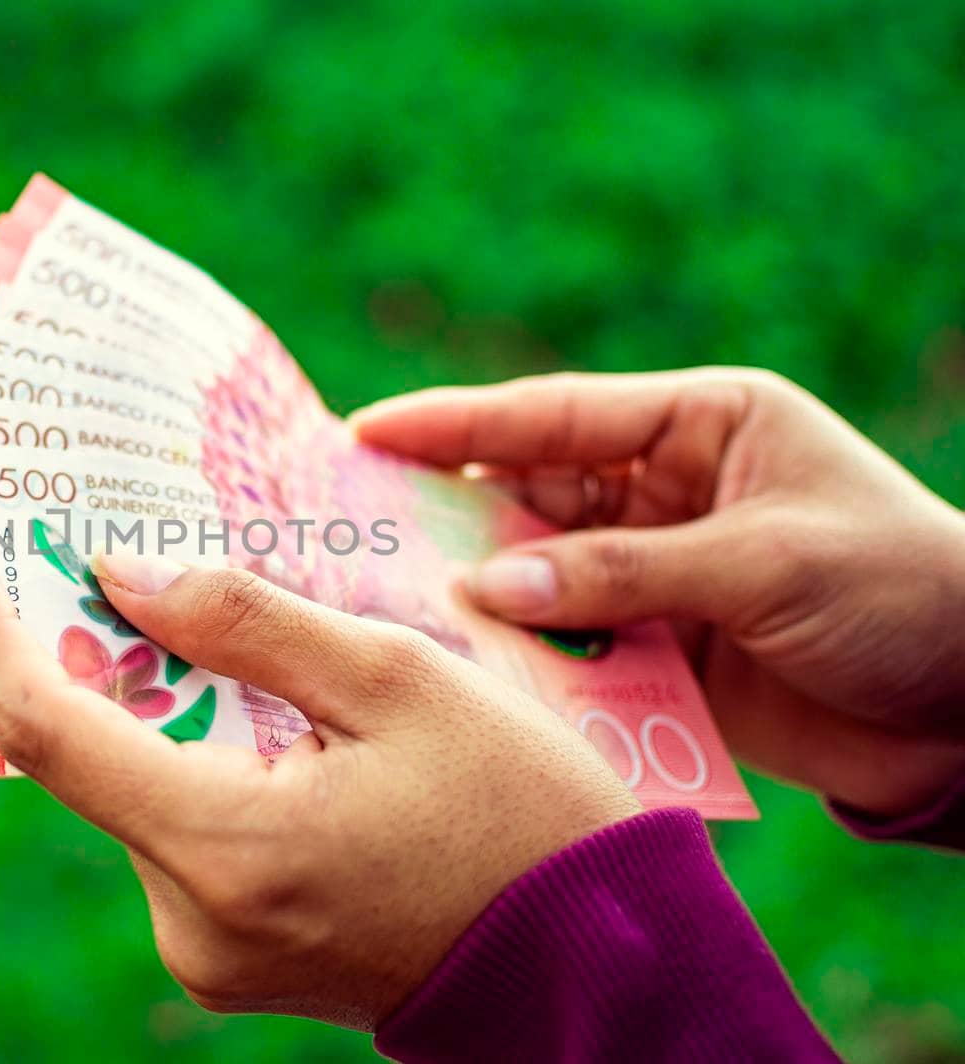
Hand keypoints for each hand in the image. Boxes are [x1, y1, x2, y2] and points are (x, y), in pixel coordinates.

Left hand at [0, 539, 637, 1029]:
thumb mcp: (398, 682)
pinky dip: (184, 756)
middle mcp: (193, 916)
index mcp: (229, 845)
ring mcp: (208, 947)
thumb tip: (124, 574)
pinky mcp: (231, 954)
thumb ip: (248, 622)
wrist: (592, 964)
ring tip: (174, 612)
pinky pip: (178, 832)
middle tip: (76, 551)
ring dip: (141, 702)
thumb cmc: (520, 812)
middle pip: (90, 759)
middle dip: (76, 651)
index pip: (53, 730)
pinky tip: (229, 697)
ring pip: (135, 791)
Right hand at [352, 368, 964, 815]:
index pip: (556, 413)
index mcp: (702, 425)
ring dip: (483, 597)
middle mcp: (669, 491)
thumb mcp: (763, 564)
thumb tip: (486, 587)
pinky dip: (531, 662)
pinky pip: (576, 648)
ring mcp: (661, 573)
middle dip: (451, 515)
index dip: (457, 423)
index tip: (365, 430)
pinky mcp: (665, 651)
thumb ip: (623, 573)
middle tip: (352, 531)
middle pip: (534, 495)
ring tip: (390, 608)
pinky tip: (473, 675)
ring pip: (543, 577)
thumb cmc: (896, 592)